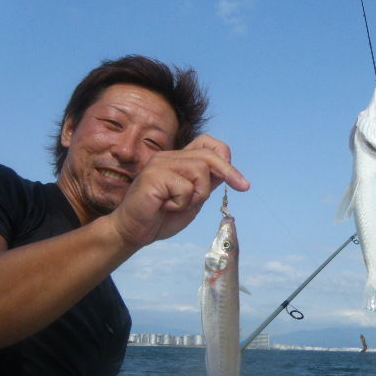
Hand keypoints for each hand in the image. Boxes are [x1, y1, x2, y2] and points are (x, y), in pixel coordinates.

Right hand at [109, 134, 249, 245]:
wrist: (133, 232)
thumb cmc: (161, 217)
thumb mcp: (192, 199)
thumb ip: (206, 184)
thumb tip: (228, 172)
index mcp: (177, 160)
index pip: (206, 143)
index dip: (224, 155)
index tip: (238, 179)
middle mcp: (168, 157)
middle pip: (208, 156)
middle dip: (229, 172)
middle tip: (243, 187)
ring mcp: (159, 164)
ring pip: (199, 171)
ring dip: (197, 195)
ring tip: (178, 204)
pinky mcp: (153, 176)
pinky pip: (185, 187)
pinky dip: (181, 203)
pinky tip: (165, 206)